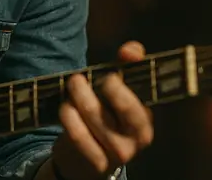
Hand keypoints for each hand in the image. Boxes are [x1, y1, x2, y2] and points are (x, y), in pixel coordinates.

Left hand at [52, 41, 153, 179]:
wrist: (88, 160)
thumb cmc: (106, 117)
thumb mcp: (118, 92)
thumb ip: (126, 67)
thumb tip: (132, 49)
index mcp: (147, 118)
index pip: (137, 100)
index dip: (120, 84)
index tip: (107, 76)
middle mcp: (138, 139)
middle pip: (113, 105)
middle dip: (91, 87)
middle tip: (77, 79)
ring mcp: (119, 153)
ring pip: (92, 114)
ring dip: (75, 97)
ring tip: (70, 90)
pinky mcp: (98, 162)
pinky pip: (77, 133)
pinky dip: (68, 116)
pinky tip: (65, 109)